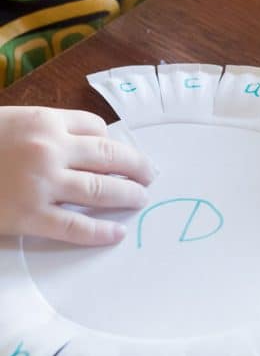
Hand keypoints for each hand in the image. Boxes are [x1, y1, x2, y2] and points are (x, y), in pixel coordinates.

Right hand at [0, 107, 155, 244]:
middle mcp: (50, 150)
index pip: (94, 127)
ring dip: (128, 195)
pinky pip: (75, 226)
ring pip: (100, 189)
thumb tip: (80, 145)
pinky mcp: (29, 216)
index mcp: (45, 122)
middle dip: (136, 166)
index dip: (112, 141)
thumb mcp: (12, 122)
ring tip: (141, 199)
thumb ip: (44, 132)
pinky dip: (100, 232)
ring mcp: (42, 183)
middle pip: (109, 156)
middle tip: (150, 175)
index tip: (120, 154)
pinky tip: (116, 233)